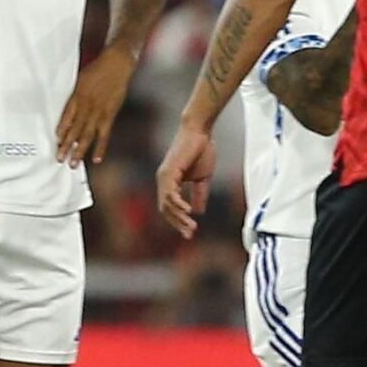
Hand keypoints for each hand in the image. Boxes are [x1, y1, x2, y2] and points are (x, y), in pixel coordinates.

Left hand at [56, 49, 135, 165]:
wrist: (117, 64)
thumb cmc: (97, 70)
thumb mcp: (80, 80)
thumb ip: (74, 96)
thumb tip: (67, 109)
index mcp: (77, 96)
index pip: (66, 117)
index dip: (61, 130)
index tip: (56, 141)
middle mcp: (87, 106)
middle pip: (75, 130)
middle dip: (66, 146)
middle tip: (59, 159)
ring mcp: (99, 112)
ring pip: (87, 135)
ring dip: (80, 150)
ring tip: (74, 164)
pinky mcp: (110, 115)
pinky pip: (104, 134)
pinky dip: (101, 147)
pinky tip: (96, 158)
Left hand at [156, 121, 216, 238]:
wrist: (200, 132)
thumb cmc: (201, 150)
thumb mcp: (202, 178)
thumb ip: (199, 194)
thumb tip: (198, 212)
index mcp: (170, 183)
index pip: (170, 208)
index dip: (179, 221)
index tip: (191, 233)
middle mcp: (164, 181)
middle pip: (166, 209)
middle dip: (178, 223)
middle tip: (190, 235)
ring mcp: (164, 177)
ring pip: (167, 204)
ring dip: (179, 217)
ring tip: (191, 227)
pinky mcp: (168, 171)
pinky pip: (170, 193)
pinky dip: (178, 204)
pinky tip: (188, 212)